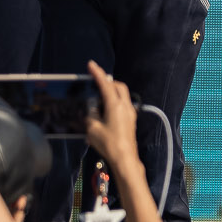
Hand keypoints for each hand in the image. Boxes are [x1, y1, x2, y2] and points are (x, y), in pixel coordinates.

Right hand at [81, 62, 142, 176]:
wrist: (125, 157)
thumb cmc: (108, 142)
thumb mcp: (93, 128)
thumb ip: (91, 114)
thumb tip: (92, 108)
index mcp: (115, 105)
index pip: (106, 84)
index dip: (98, 73)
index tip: (91, 64)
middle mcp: (125, 105)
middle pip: (119, 86)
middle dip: (107, 81)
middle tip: (95, 82)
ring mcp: (130, 112)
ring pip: (123, 94)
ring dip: (112, 91)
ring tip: (98, 96)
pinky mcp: (131, 119)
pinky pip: (123, 103)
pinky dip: (115, 100)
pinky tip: (105, 108)